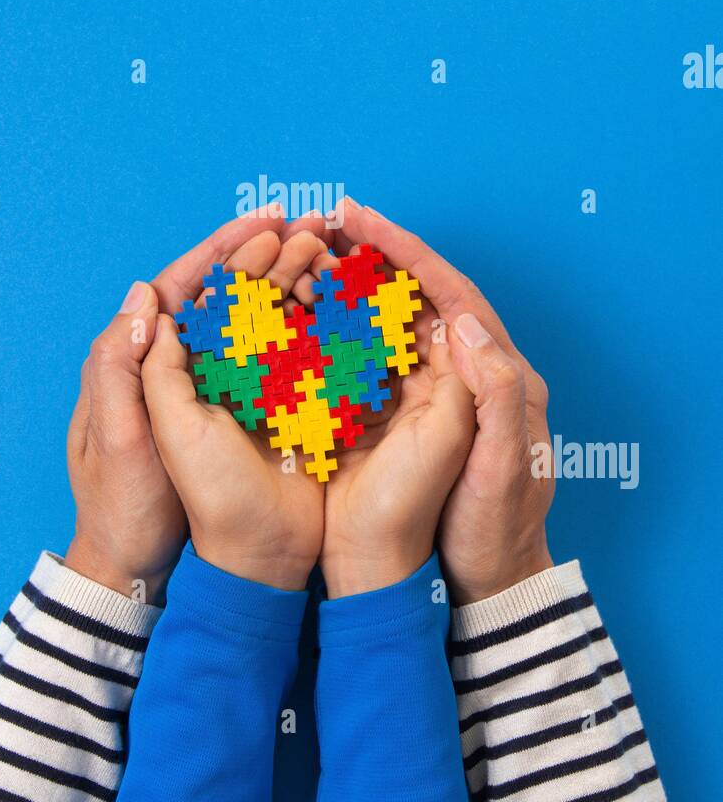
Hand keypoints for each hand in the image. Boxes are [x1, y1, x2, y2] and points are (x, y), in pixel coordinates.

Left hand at [140, 230, 331, 590]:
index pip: (186, 291)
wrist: (217, 565)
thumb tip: (145, 299)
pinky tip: (347, 302)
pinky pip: (297, 356)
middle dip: (270, 255)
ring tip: (333, 252)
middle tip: (312, 225)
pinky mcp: (276, 412)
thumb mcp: (135, 437)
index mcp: (155, 367)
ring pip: (270, 319)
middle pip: (234, 296)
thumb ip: (132, 369)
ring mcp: (241, 389)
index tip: (262, 220)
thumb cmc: (153, 506)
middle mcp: (200, 370)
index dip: (223, 251)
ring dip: (299, 281)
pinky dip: (320, 325)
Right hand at [313, 249, 476, 597]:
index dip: (405, 251)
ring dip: (353, 283)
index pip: (450, 292)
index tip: (361, 218)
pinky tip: (302, 312)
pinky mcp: (402, 415)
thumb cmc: (492, 530)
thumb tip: (460, 321)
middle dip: (375, 253)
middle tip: (328, 218)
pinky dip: (338, 327)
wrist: (480, 584)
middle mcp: (465, 372)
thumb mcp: (500, 468)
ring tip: (309, 250)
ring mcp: (431, 393)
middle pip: (419, 294)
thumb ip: (492, 394)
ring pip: (390, 320)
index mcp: (500, 374)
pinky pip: (369, 357)